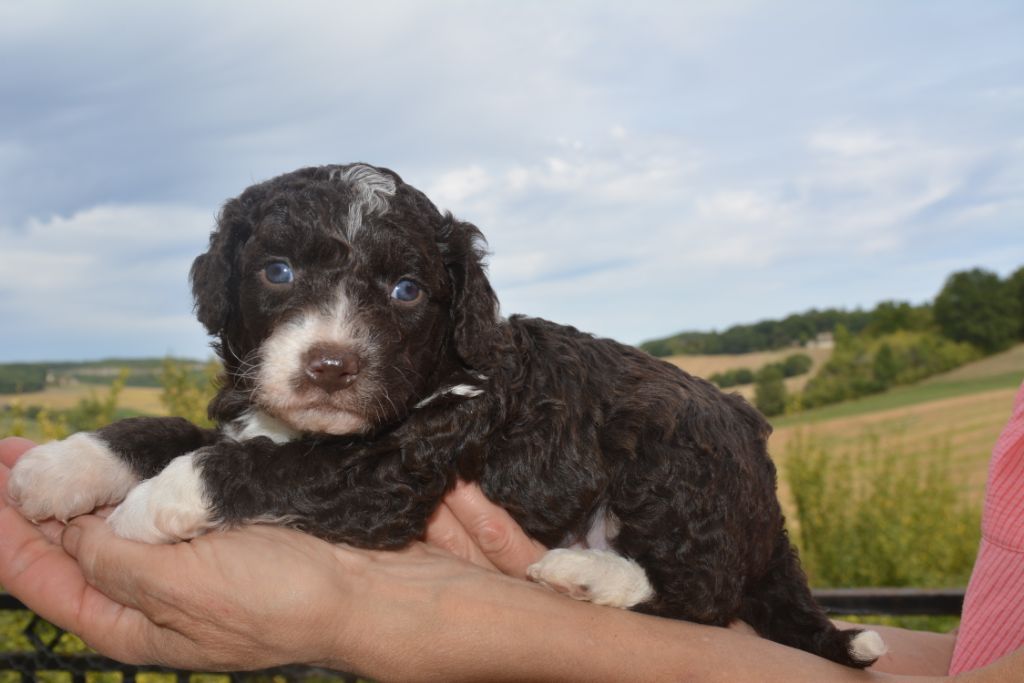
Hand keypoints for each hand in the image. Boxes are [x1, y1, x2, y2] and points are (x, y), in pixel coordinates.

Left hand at [0, 437, 556, 676]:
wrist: (367, 585)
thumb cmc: (278, 596)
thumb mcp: (178, 586)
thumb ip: (112, 556)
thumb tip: (67, 522)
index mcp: (131, 622)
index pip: (43, 578)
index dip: (5, 532)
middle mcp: (152, 594)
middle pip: (72, 547)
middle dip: (34, 502)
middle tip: (5, 451)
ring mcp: (188, 560)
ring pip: (115, 521)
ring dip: (80, 485)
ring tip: (45, 450)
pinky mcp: (220, 529)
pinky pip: (159, 501)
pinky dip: (132, 477)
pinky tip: (119, 458)